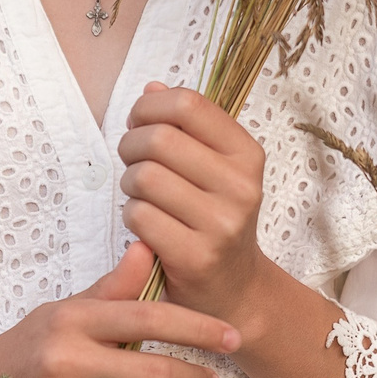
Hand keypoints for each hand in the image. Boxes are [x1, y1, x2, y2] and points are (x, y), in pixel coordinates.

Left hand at [117, 83, 273, 334]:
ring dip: (129, 183)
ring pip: (144, 176)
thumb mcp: (215, 168)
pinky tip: (145, 223)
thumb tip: (151, 89)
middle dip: (131, 145)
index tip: (140, 122)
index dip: (150, 107)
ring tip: (141, 194)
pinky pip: (139, 215)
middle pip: (159, 138)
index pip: (189, 104)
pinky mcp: (196, 256)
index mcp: (247, 154)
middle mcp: (240, 186)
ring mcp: (221, 224)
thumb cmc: (215, 219)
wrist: (234, 288)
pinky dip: (131, 215)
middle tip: (132, 161)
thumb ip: (186, 127)